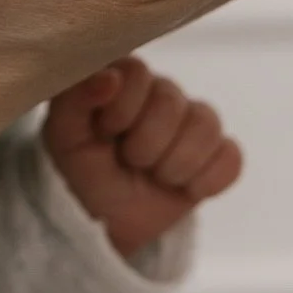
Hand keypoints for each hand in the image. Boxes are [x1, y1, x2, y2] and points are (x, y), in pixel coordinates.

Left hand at [44, 56, 241, 258]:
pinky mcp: (217, 153)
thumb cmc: (81, 169)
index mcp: (124, 78)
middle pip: (173, 102)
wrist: (107, 220)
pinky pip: (229, 158)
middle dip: (144, 145)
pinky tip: (181, 187)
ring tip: (152, 175)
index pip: (138, 72)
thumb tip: (110, 77)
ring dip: (173, 165)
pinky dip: (204, 181)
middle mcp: (162, 91)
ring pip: (206, 126)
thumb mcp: (63, 137)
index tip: (106, 133)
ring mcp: (193, 121)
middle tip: (128, 161)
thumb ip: (75, 100)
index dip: (122, 109)